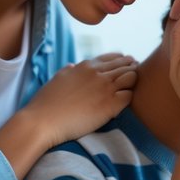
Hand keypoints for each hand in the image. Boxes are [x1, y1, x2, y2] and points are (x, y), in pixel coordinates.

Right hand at [22, 53, 138, 147]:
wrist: (43, 121)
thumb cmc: (46, 102)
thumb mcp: (57, 78)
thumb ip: (68, 71)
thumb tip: (73, 66)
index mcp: (86, 66)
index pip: (113, 57)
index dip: (122, 61)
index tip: (126, 66)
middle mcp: (98, 73)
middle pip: (125, 65)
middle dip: (132, 69)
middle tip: (136, 75)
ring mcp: (105, 88)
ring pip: (131, 77)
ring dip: (133, 81)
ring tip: (132, 87)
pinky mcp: (110, 105)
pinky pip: (129, 96)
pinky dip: (130, 97)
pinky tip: (125, 102)